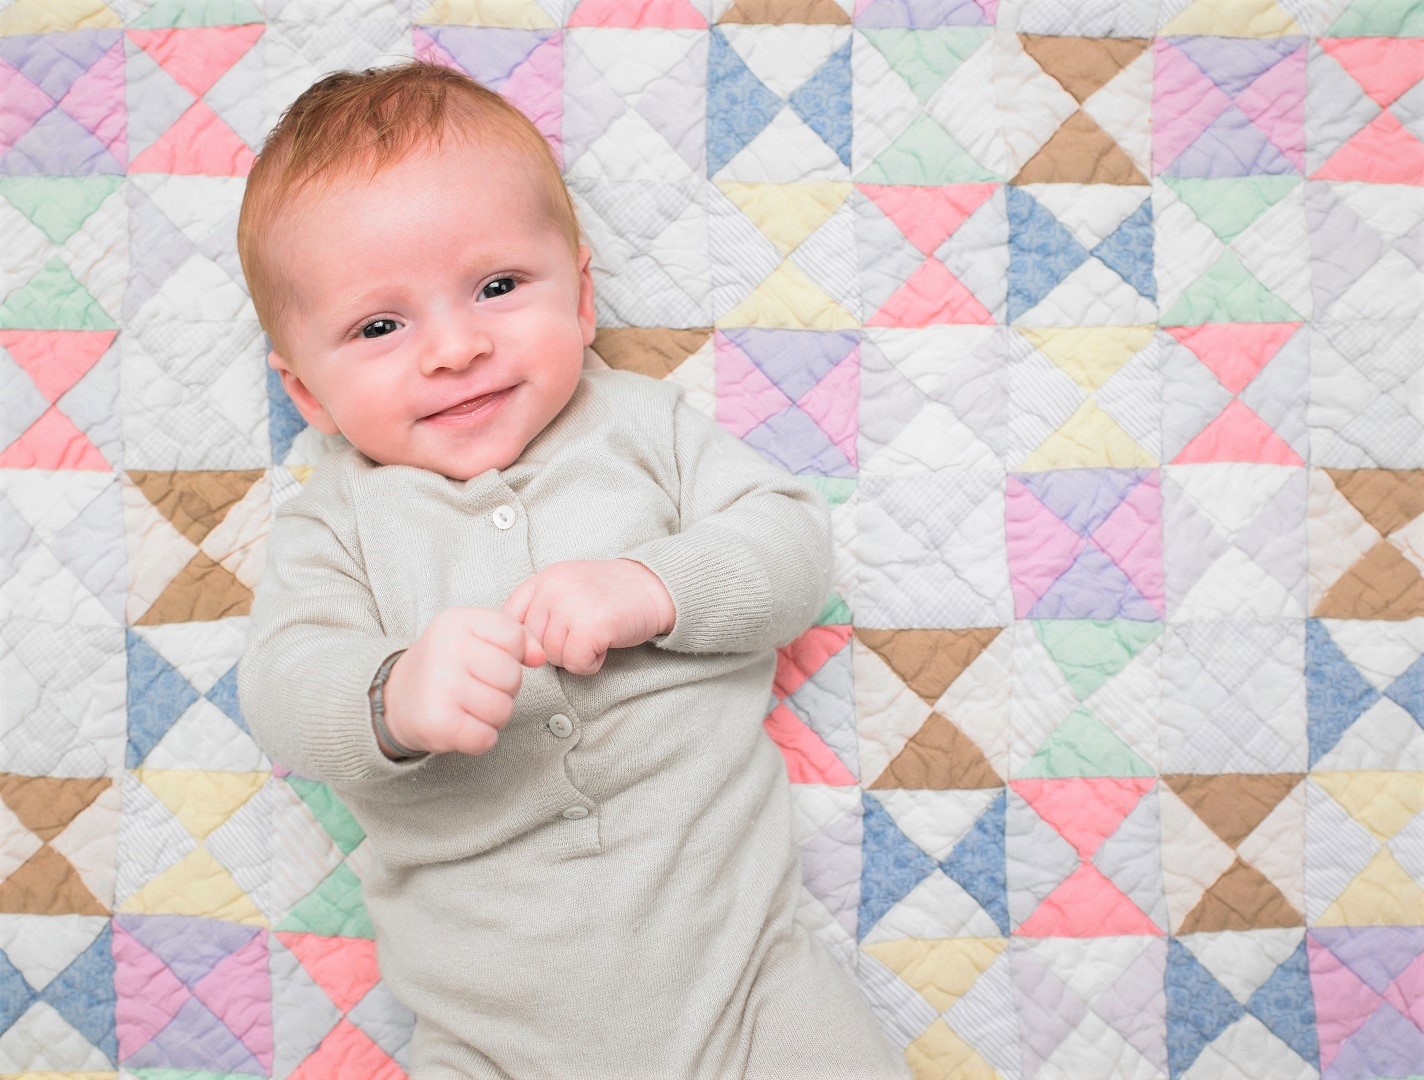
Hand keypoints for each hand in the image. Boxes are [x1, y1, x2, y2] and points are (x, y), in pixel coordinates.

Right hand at [380, 608, 545, 756]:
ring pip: (502, 709)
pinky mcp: (437, 723)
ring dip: (492, 716)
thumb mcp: (477, 636)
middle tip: (477, 689)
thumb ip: (517, 638)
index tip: (487, 660)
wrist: (396, 698)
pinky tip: (463, 727)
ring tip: (469, 708)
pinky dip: (480, 739)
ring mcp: (439, 687)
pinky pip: (486, 738)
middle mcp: (445, 650)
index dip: (511, 656)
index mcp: (457, 621)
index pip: (514, 637)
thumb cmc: (447, 665)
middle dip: (504, 689)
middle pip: (512, 676)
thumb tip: (540, 657)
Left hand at [503, 560, 674, 674]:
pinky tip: (604, 647)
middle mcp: (552, 589)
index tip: (551, 637)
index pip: (509, 618)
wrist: (653, 587)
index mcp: (543, 578)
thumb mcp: (568, 588)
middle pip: (533, 644)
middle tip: (583, 635)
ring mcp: (571, 606)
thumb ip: (540, 610)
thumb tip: (518, 650)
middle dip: (557, 649)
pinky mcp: (591, 626)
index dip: (526, 638)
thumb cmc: (610, 594)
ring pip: (553, 657)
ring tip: (596, 637)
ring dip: (576, 657)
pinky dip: (590, 664)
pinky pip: (575, 664)